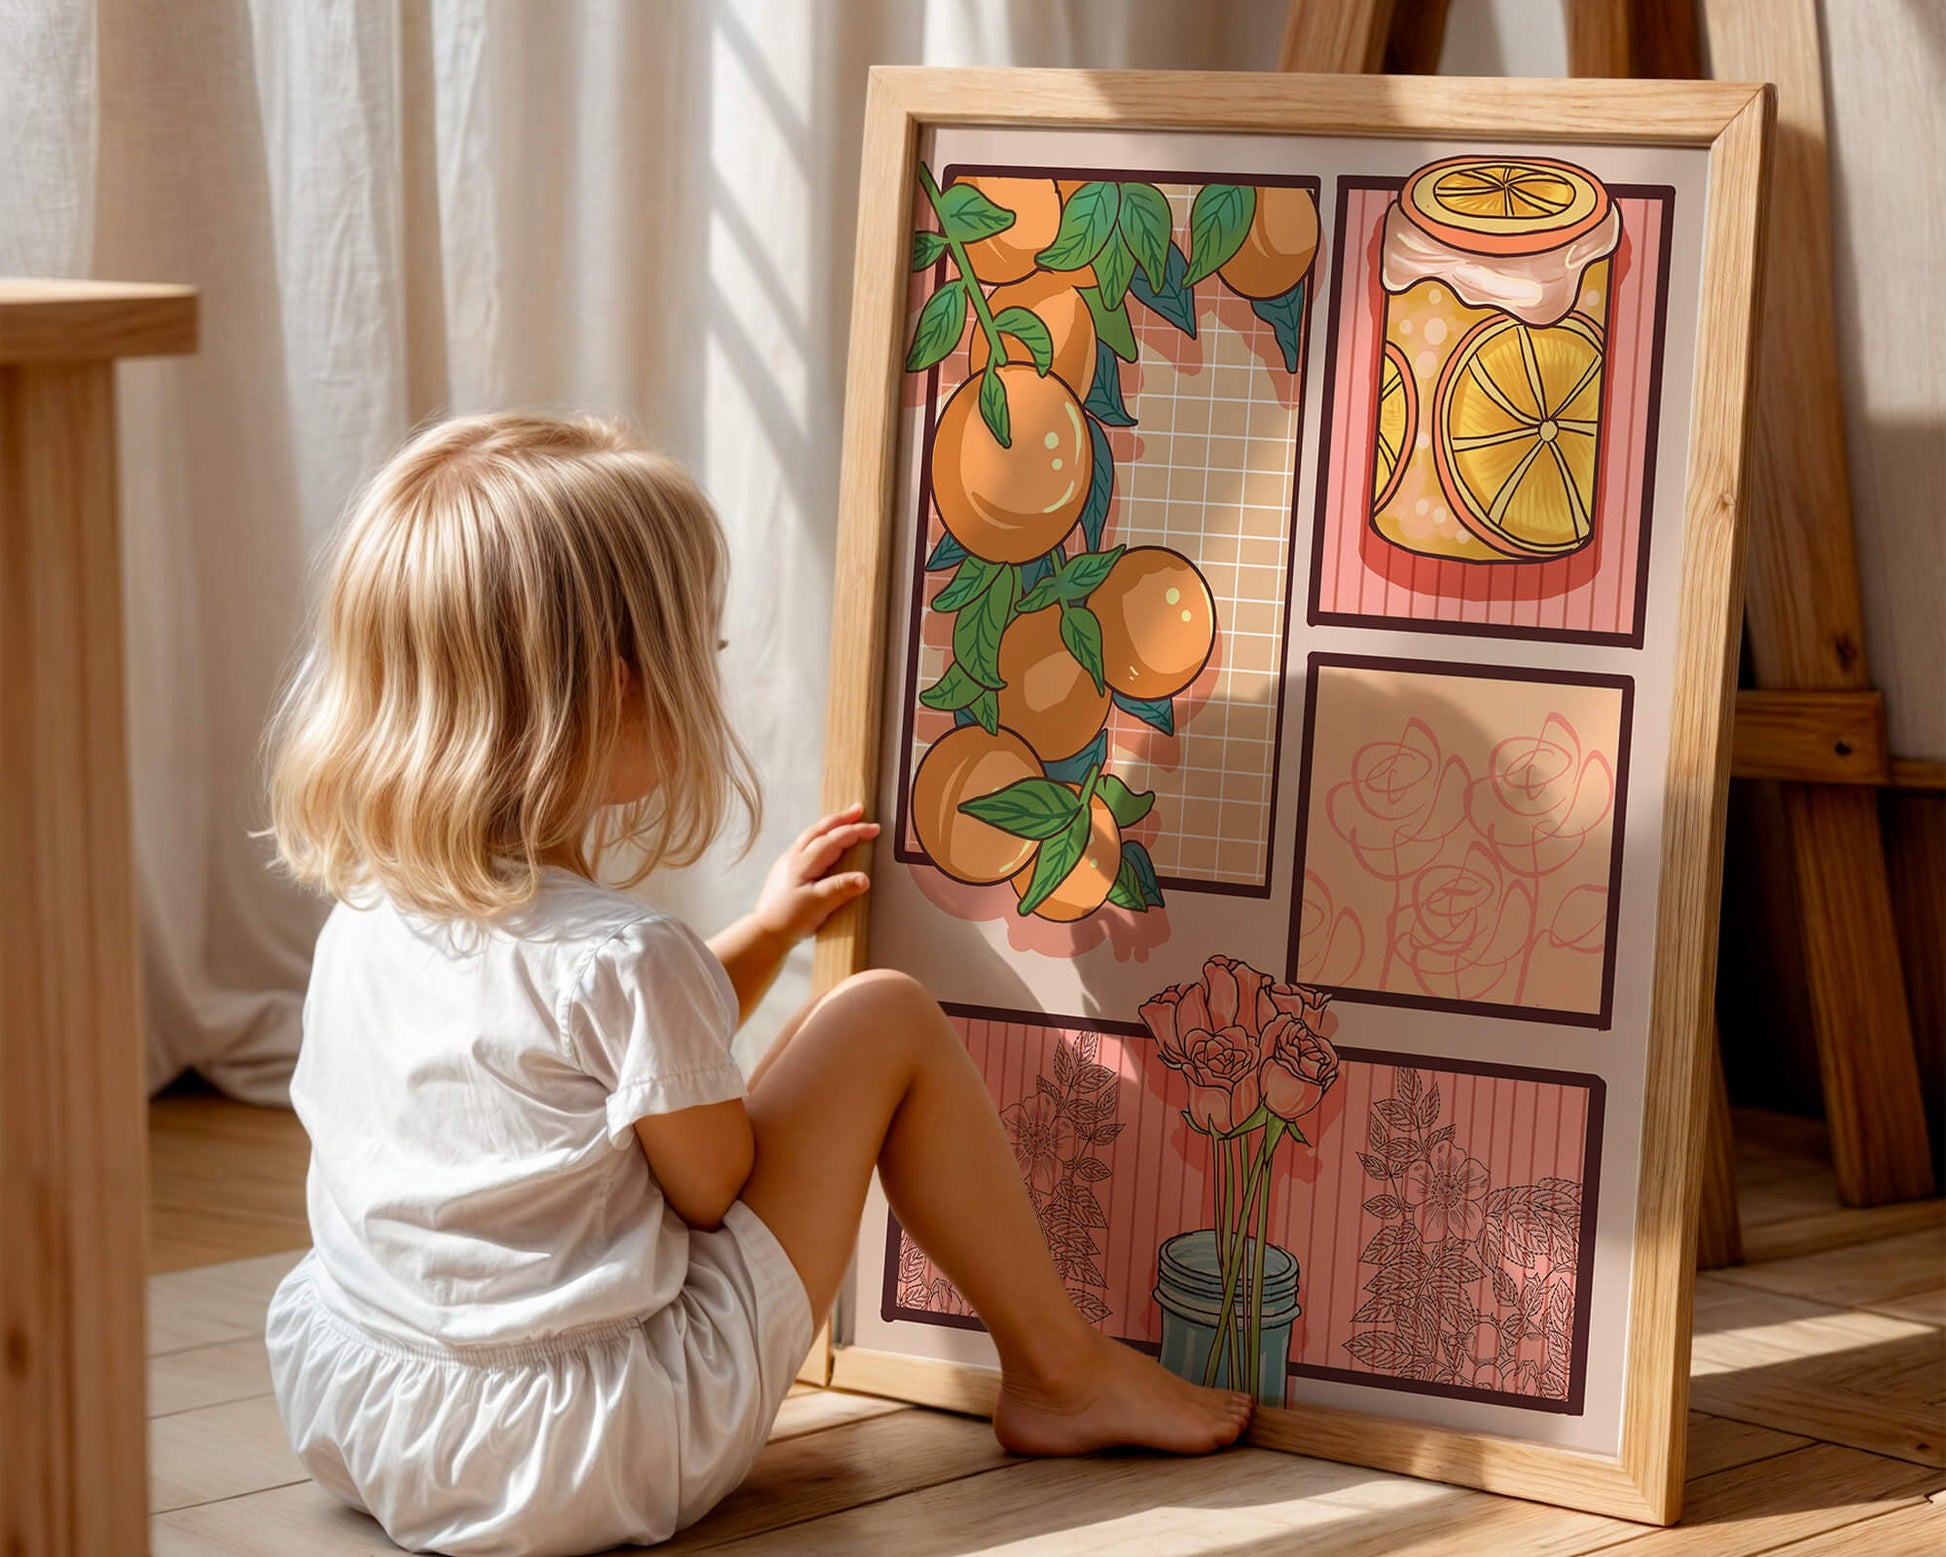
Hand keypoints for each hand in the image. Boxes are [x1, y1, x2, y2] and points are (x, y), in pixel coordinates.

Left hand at [752, 804, 878, 943]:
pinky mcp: (787, 870)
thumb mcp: (818, 905)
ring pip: (811, 835)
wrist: (765, 932)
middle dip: (841, 818)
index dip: (855, 832)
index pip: (833, 839)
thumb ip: (840, 889)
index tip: (874, 829)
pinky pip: (806, 845)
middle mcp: (794, 857)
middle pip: (820, 830)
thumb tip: (863, 878)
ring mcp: (789, 862)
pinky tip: (824, 841)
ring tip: (845, 819)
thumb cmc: (787, 919)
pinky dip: (820, 836)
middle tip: (859, 809)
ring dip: (830, 825)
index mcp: (803, 862)